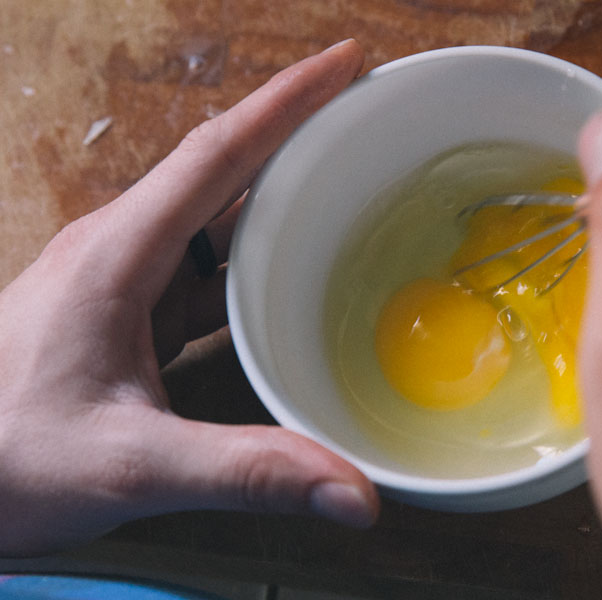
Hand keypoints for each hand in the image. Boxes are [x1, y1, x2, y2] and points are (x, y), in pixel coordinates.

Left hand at [0, 39, 378, 557]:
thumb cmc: (7, 461)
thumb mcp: (132, 466)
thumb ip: (245, 471)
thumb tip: (350, 488)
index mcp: (118, 256)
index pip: (217, 154)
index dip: (287, 103)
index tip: (345, 63)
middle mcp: (120, 250)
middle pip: (224, 172)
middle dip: (298, 139)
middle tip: (368, 123)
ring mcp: (123, 278)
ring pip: (215, 218)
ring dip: (278, 200)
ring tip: (346, 189)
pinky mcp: (129, 310)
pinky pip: (203, 264)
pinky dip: (253, 257)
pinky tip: (288, 274)